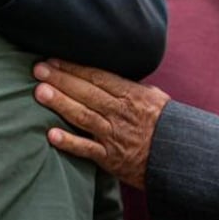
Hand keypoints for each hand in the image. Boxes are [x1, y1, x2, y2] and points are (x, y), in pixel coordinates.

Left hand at [33, 59, 169, 189]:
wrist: (180, 160)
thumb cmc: (167, 125)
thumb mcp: (155, 98)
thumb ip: (131, 86)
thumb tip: (110, 74)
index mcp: (132, 95)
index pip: (98, 76)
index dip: (74, 67)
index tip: (53, 59)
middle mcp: (121, 113)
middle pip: (86, 92)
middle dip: (61, 79)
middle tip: (38, 70)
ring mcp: (115, 136)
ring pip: (83, 116)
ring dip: (60, 103)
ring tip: (39, 92)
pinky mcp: (111, 159)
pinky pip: (87, 150)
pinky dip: (69, 142)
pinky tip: (51, 134)